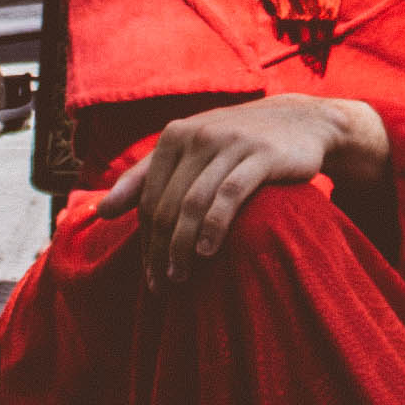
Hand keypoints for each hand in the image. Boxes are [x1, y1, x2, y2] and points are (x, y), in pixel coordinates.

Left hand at [94, 95, 385, 287]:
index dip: (144, 241)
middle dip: (160, 250)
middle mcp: (198, 135)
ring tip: (180, 277)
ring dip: (181, 246)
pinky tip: (207, 251)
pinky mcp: (261, 155)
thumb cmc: (237, 141)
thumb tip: (102, 213)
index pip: (149, 198)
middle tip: (163, 285)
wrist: (301, 120)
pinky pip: (229, 195)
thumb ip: (145, 177)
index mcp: (174, 135)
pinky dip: (214, 226)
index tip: (149, 275)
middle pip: (167, 204)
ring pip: (193, 203)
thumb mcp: (191, 150)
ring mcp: (230, 143)